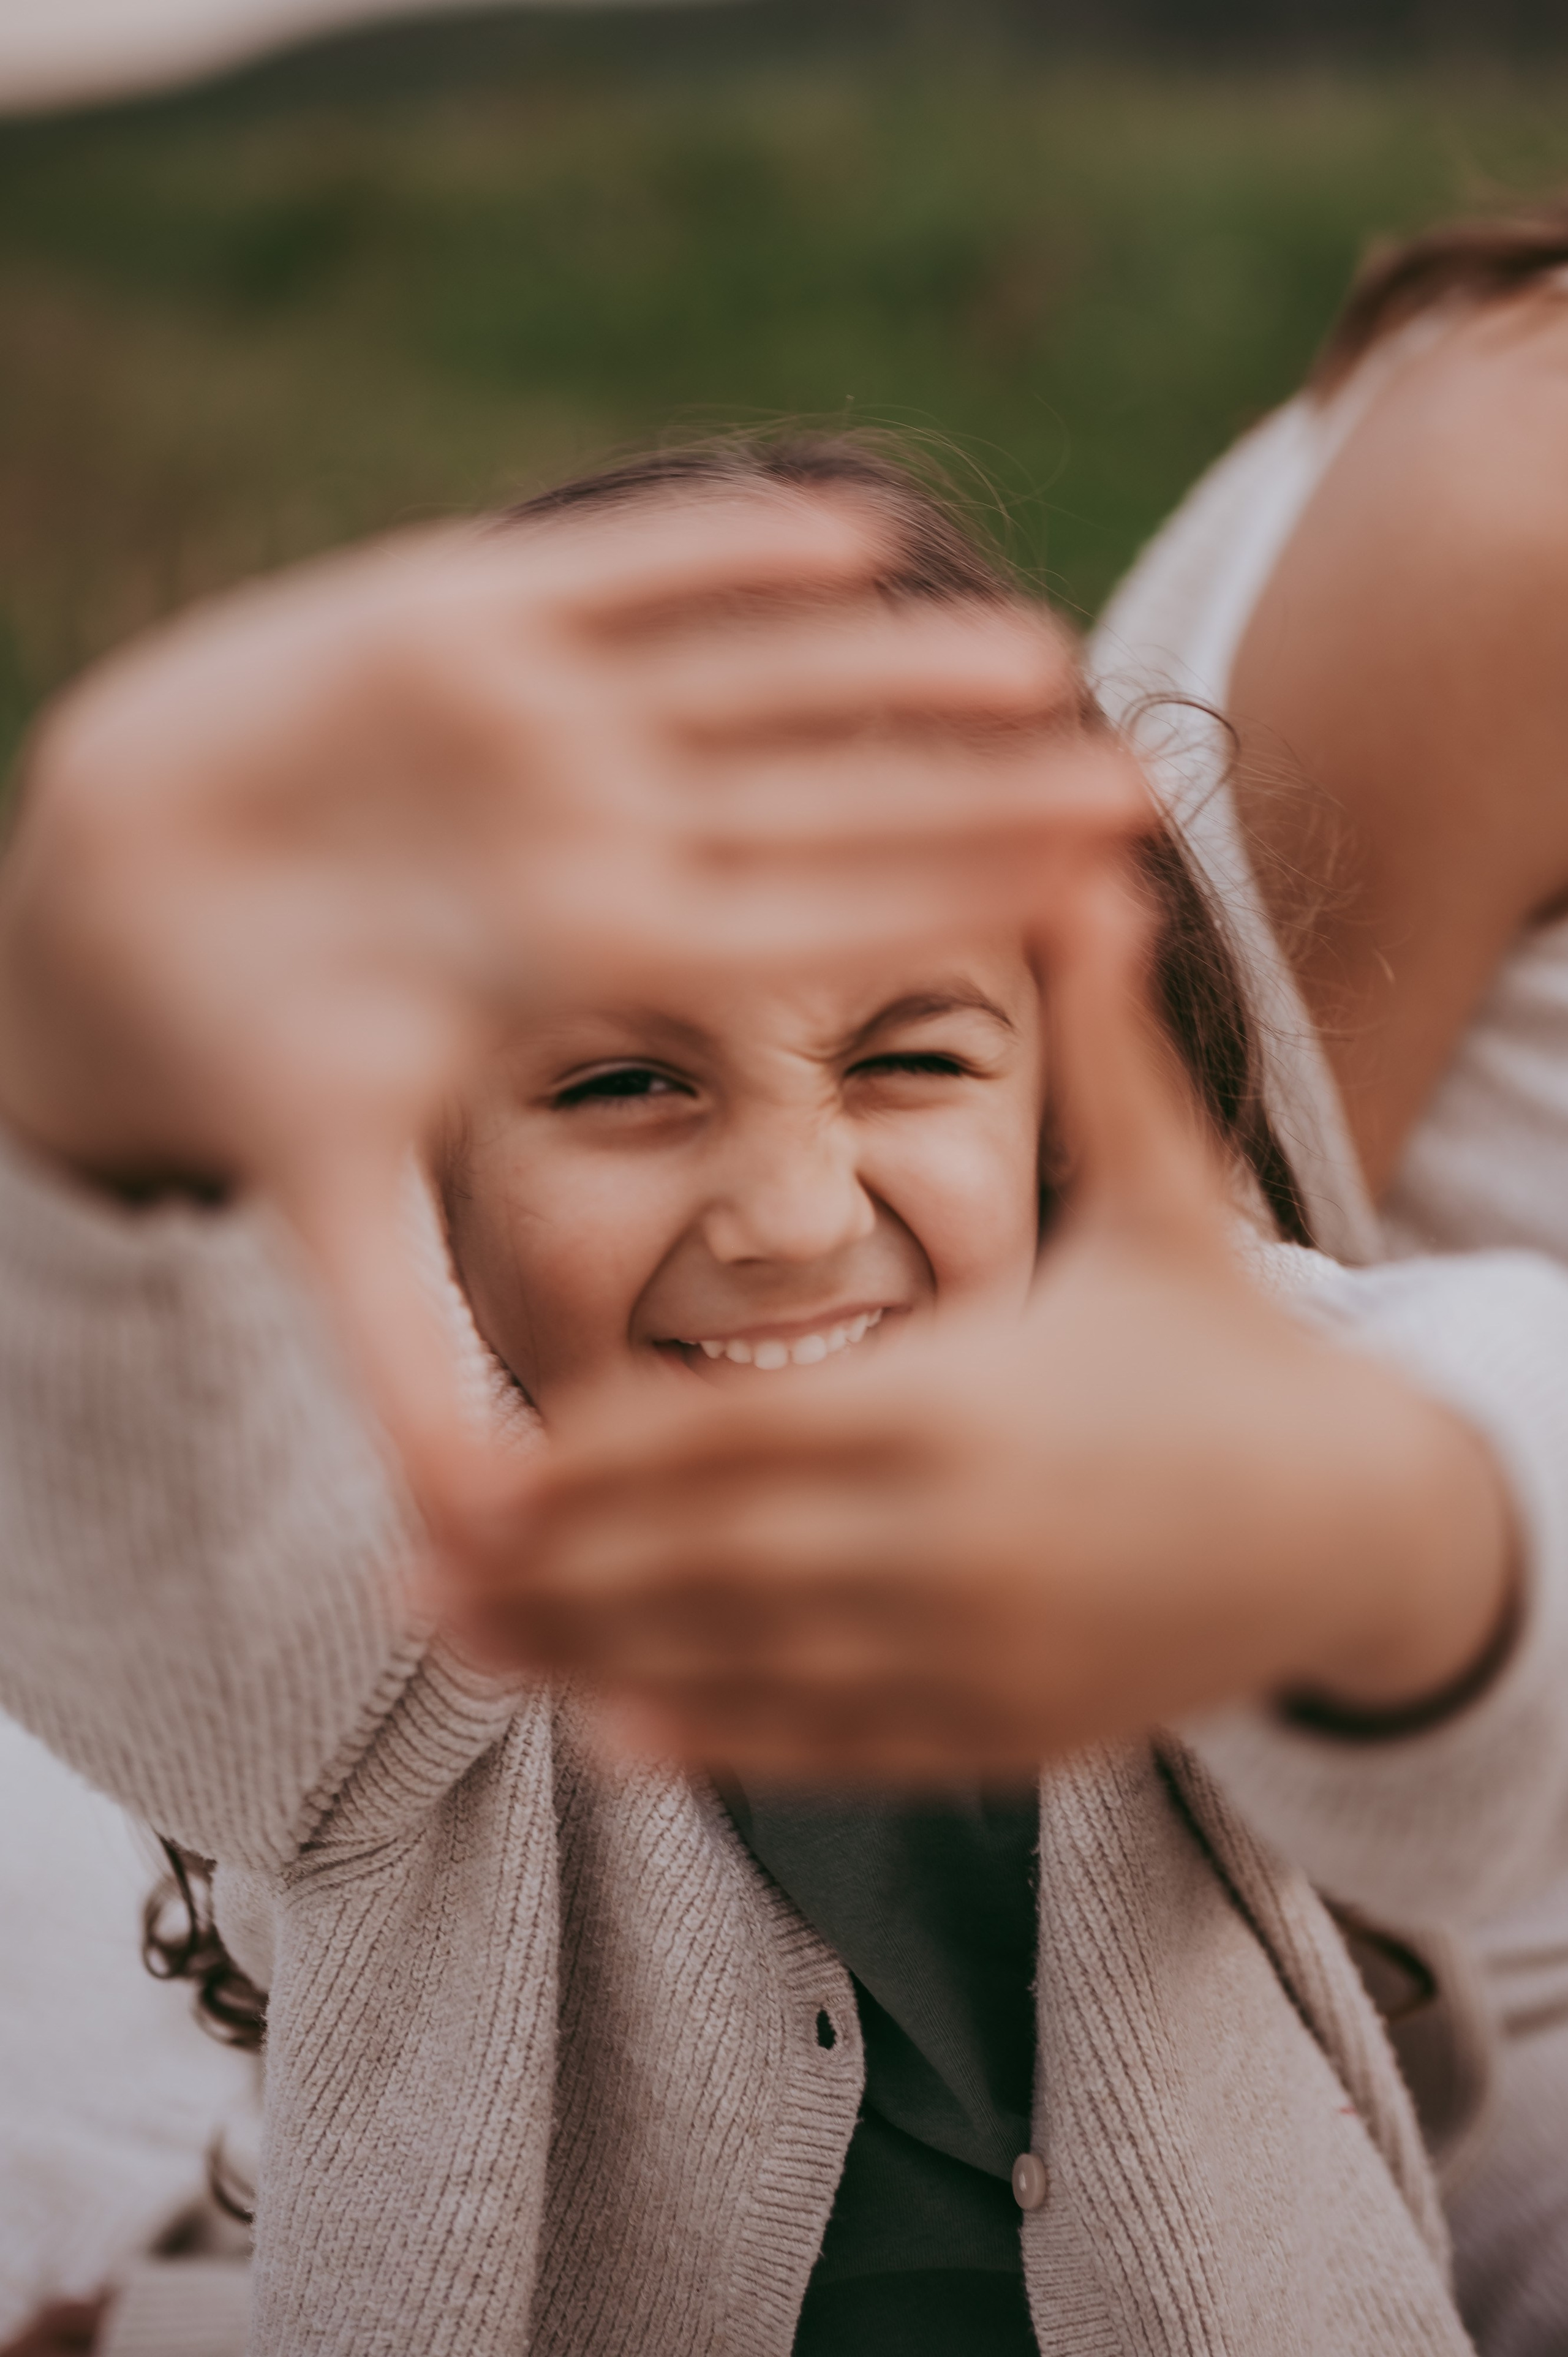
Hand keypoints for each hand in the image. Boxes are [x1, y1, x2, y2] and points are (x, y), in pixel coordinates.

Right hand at [0, 488, 1140, 1539]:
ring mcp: (536, 722)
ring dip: (881, 663)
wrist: (116, 907)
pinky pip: (619, 569)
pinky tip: (851, 525)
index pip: (799, 930)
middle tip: (1132, 785)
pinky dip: (725, 545)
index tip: (1095, 900)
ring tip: (1034, 654)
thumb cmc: (238, 1053)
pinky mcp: (453, 614)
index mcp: (588, 951)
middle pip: (814, 807)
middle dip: (962, 795)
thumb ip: (401, 1355)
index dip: (942, 910)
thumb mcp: (324, 1202)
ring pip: (747, 676)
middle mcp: (590, 834)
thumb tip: (469, 1544)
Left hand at [457, 857, 1515, 1779]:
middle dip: (546, 1577)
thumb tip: (1092, 877)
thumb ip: (1109, 1052)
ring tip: (464, 1654)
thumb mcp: (1177, 1194)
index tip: (467, 1462)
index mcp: (968, 1397)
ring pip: (748, 1672)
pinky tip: (617, 1741)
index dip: (584, 1463)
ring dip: (591, 1666)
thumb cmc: (1239, 1348)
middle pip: (703, 1568)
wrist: (1370, 1525)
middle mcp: (956, 1540)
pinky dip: (724, 1749)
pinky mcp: (1012, 1733)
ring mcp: (981, 1654)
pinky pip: (839, 1751)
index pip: (728, 1439)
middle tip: (404, 1575)